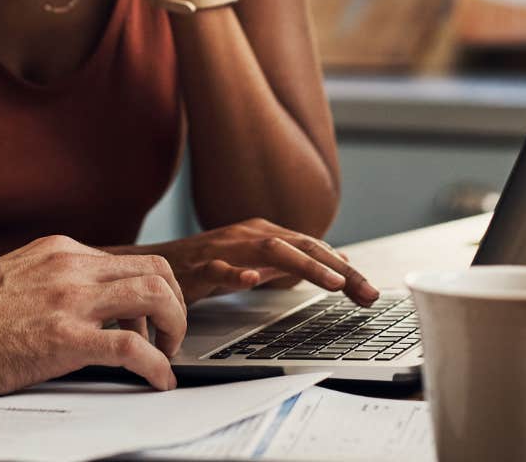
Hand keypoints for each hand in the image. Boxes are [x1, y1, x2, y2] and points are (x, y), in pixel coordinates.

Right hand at [0, 235, 187, 393]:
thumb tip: (78, 306)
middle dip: (175, 305)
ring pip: (154, 295)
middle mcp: (69, 267)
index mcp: (58, 251)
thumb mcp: (14, 279)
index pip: (129, 260)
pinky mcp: (63, 338)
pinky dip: (157, 366)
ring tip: (167, 356)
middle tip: (169, 337)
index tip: (150, 320)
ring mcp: (68, 300)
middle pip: (155, 270)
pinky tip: (158, 381)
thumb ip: (51, 282)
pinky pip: (132, 347)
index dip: (151, 293)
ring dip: (174, 328)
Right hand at [140, 219, 378, 304]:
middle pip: (301, 246)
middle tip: (366, 292)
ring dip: (305, 265)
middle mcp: (248, 236)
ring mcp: (224, 249)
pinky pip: (219, 269)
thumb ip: (292, 262)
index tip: (370, 293)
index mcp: (264, 234)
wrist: (155, 265)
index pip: (313, 248)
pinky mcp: (198, 267)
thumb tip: (336, 262)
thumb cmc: (207, 266)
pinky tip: (254, 280)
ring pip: (270, 250)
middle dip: (338, 269)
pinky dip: (238, 273)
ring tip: (333, 283)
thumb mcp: (256, 262)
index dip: (344, 269)